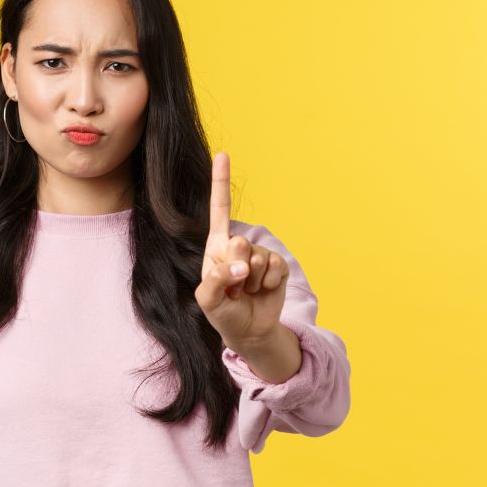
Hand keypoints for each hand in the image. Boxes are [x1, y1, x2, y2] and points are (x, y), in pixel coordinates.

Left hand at [195, 152, 289, 352]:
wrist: (249, 331)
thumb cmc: (223, 313)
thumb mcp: (209, 299)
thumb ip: (218, 280)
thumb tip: (241, 268)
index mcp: (216, 246)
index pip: (219, 210)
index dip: (220, 182)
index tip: (223, 155)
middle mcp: (237, 246)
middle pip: (239, 242)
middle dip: (236, 269)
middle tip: (234, 287)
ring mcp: (258, 255)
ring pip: (258, 259)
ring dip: (252, 282)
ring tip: (246, 292)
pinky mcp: (277, 266)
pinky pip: (275, 268)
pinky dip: (268, 284)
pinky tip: (262, 291)